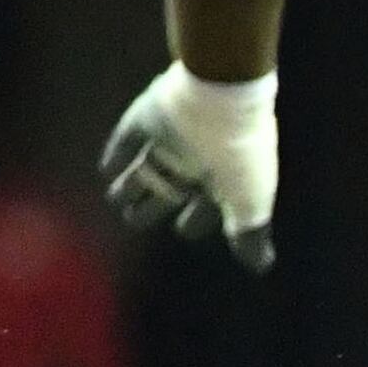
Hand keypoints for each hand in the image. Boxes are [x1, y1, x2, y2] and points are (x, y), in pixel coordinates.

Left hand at [103, 67, 280, 271]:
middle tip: (134, 220)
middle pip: (171, 187)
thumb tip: (260, 267)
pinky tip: (107, 168)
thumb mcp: (249, 202)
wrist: (220, 98)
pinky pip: (127, 140)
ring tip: (116, 198)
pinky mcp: (145, 118)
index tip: (184, 230)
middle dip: (155, 205)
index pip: (208, 205)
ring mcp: (171, 138)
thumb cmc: (239, 156)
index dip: (196, 220)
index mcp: (224, 178)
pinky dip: (117, 154)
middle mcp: (197, 159)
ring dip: (131, 184)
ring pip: (147, 167)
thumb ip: (248, 233)